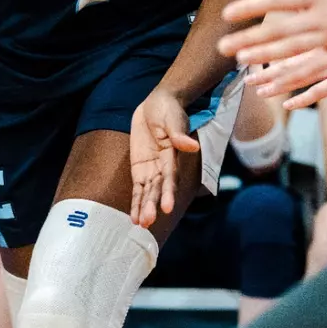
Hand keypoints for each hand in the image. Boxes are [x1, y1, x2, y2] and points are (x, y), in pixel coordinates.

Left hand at [130, 89, 199, 227]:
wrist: (157, 103)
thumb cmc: (168, 110)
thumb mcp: (173, 119)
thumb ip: (179, 134)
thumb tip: (192, 146)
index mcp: (173, 155)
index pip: (170, 177)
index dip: (169, 192)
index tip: (167, 208)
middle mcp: (163, 166)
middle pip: (158, 189)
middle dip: (152, 205)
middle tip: (147, 222)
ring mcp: (152, 169)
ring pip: (148, 192)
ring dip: (144, 208)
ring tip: (141, 224)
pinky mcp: (140, 168)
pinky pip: (138, 188)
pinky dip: (136, 202)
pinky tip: (134, 218)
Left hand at [219, 0, 326, 108]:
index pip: (278, 1)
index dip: (251, 8)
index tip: (227, 14)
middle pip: (281, 37)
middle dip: (249, 43)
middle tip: (223, 50)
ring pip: (297, 65)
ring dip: (269, 71)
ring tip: (246, 77)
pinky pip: (325, 86)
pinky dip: (305, 95)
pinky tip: (284, 101)